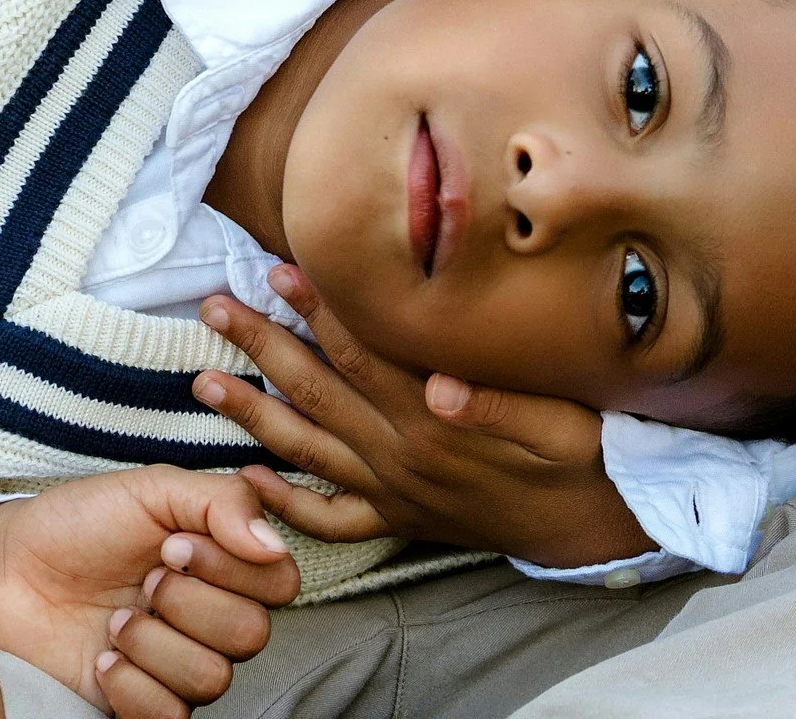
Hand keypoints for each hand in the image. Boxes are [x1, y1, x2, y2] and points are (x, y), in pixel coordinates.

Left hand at [0, 467, 300, 716]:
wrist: (6, 570)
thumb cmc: (80, 522)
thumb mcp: (151, 489)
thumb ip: (221, 502)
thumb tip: (272, 544)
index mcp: (223, 562)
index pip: (279, 583)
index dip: (232, 567)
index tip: (173, 543)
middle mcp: (210, 617)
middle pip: (251, 635)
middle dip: (188, 602)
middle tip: (144, 578)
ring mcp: (176, 665)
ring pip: (212, 678)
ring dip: (154, 642)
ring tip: (114, 618)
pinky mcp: (141, 706)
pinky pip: (170, 716)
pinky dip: (132, 685)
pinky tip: (101, 658)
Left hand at [193, 268, 650, 569]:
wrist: (594, 524)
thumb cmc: (580, 452)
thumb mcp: (558, 420)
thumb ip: (496, 402)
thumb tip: (443, 381)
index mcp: (434, 417)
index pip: (361, 351)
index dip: (316, 308)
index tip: (274, 270)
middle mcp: (402, 452)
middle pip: (316, 390)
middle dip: (260, 344)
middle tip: (213, 307)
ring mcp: (394, 489)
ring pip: (307, 447)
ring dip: (251, 413)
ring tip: (202, 383)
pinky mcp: (398, 518)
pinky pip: (331, 518)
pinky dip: (286, 503)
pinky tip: (249, 480)